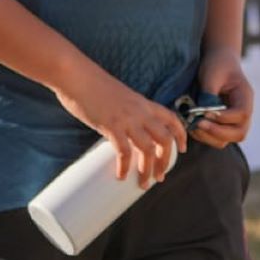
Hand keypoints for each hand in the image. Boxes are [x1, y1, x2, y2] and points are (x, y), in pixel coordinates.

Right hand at [54, 65, 186, 186]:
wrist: (77, 75)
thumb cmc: (92, 85)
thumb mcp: (118, 97)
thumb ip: (124, 113)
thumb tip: (119, 131)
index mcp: (143, 103)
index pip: (171, 118)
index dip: (180, 135)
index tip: (182, 149)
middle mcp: (140, 111)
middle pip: (165, 139)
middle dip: (165, 161)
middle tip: (160, 176)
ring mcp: (127, 119)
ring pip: (148, 149)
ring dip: (148, 170)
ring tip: (143, 183)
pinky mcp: (111, 126)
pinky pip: (124, 151)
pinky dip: (124, 166)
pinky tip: (121, 175)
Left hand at [190, 48, 253, 147]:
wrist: (218, 60)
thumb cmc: (216, 65)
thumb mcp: (211, 75)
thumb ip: (208, 95)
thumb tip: (202, 114)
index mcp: (245, 96)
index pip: (242, 114)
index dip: (225, 118)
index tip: (206, 113)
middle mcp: (243, 111)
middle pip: (239, 133)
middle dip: (218, 132)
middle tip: (198, 124)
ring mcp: (234, 120)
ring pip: (227, 140)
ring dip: (210, 136)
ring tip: (193, 125)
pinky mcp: (223, 124)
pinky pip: (217, 138)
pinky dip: (205, 136)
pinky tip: (192, 125)